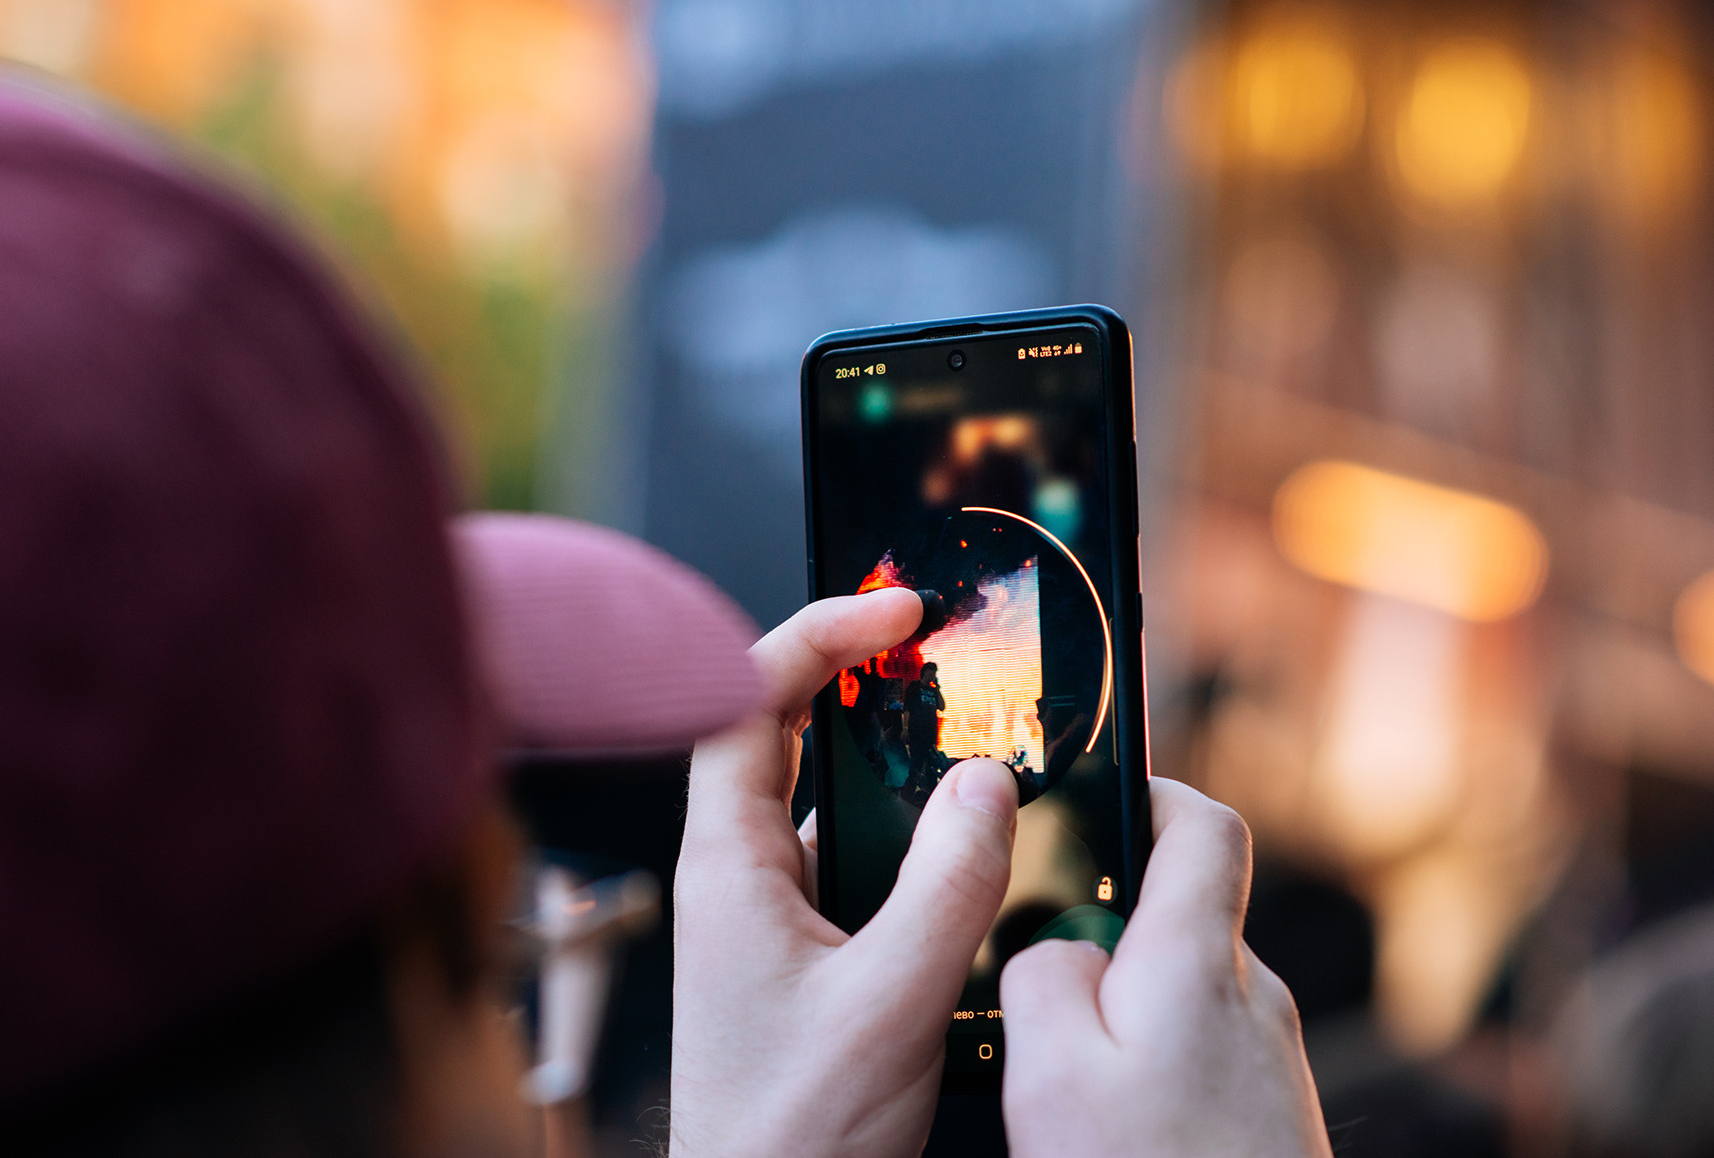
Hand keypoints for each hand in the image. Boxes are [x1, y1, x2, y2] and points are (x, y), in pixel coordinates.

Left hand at [671, 589, 1018, 1157]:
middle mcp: (740, 878)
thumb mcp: (889, 1003)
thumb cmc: (789, 1137)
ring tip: (972, 735)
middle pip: (786, 733)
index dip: (815, 634)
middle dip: (863, 680)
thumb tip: (987, 782)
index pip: (742, 700)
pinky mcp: (807, 956)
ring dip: (896, 765)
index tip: (896, 609)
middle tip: (940, 647)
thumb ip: (947, 887)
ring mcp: (772, 918)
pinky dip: (913, 837)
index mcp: (726, 867)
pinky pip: (858, 864)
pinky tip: (973, 847)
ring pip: (832, 803)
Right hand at [999, 779, 1332, 1157]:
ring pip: (1184, 1002)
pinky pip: (1201, 1065)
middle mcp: (1255, 999)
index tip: (1097, 802)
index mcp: (1200, 959)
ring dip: (1124, 1025)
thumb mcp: (1052, 1069)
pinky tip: (1112, 1137)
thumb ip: (1044, 973)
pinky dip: (1152, 1081)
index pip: (1203, 824)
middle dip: (1105, 940)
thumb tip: (1058, 947)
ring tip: (1066, 1094)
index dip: (1150, 795)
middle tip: (1034, 997)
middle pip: (1178, 921)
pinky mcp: (1273, 1123)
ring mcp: (1273, 1066)